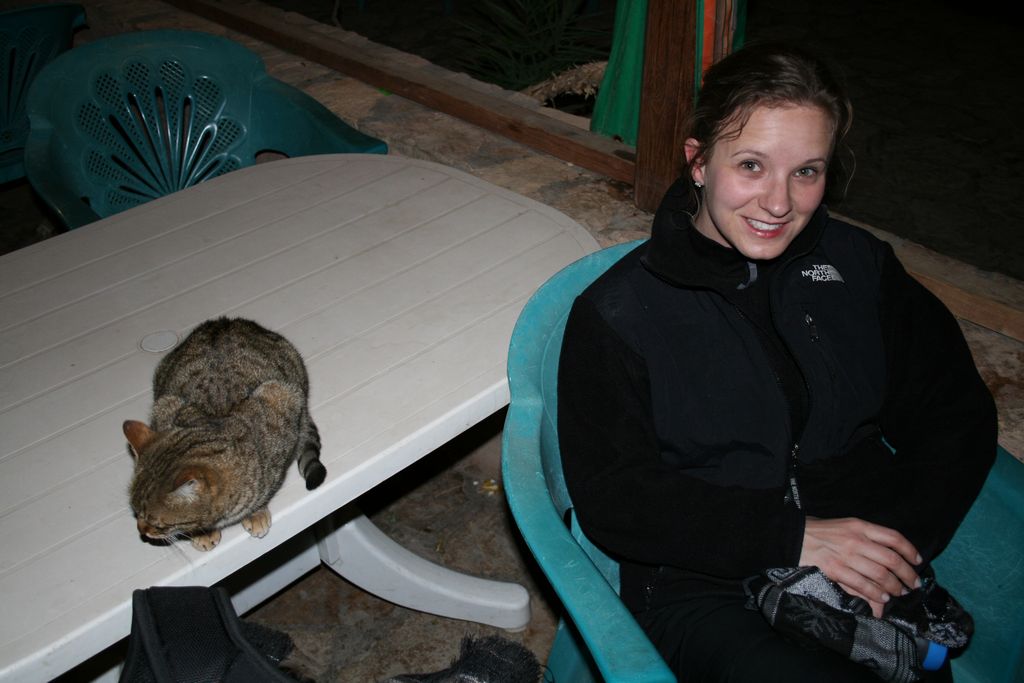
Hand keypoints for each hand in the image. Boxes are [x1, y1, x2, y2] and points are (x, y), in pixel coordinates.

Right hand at [800, 516, 921, 617]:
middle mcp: (856, 540)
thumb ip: (865, 538)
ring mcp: (845, 555)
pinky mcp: (835, 569)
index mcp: (859, 526)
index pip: (893, 537)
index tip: (917, 561)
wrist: (790, 536)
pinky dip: (876, 594)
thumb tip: (887, 557)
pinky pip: (862, 585)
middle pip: (891, 559)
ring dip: (894, 587)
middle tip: (913, 584)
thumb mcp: (843, 527)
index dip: (910, 550)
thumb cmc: (817, 531)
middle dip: (907, 574)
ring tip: (899, 593)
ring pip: (880, 574)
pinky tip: (882, 599)